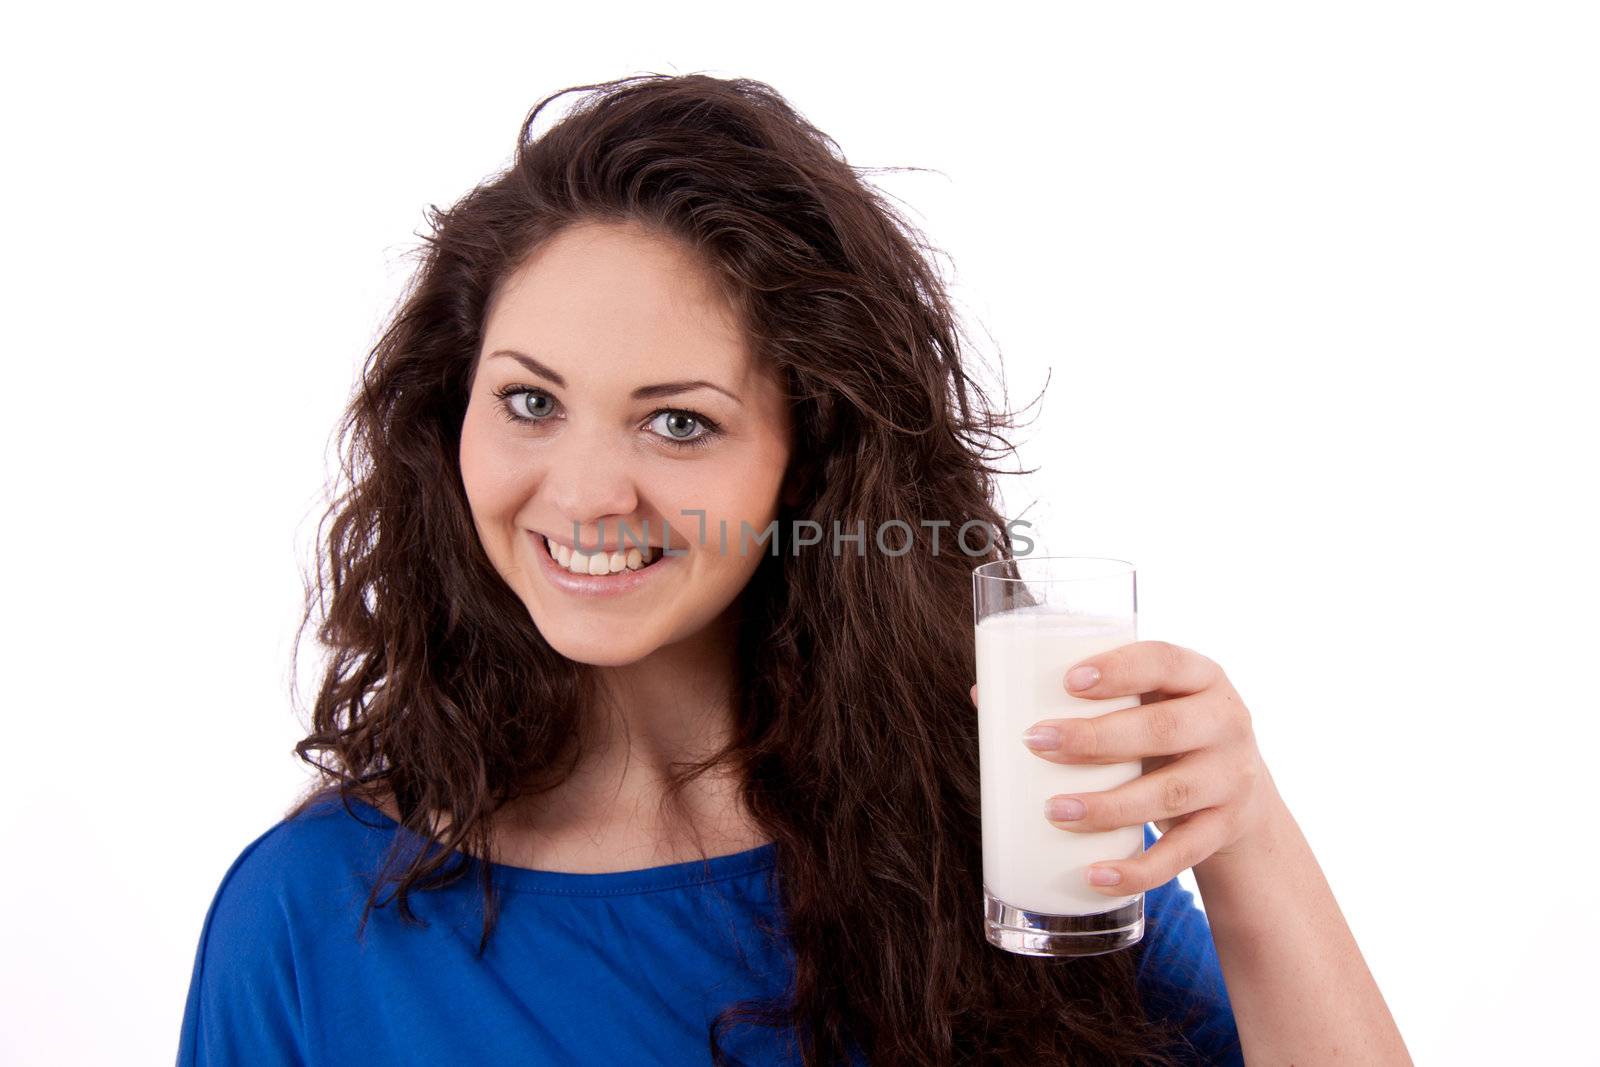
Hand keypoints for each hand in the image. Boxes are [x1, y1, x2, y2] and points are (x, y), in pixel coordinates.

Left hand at [969, 640, 1274, 894]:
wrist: (1240, 790)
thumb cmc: (1165, 729)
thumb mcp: (1143, 701)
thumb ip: (1078, 694)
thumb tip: (980, 693)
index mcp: (1200, 675)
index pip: (1164, 661)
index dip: (1119, 669)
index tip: (1068, 681)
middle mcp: (1226, 721)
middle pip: (1163, 729)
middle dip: (1095, 738)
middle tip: (1037, 742)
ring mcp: (1231, 778)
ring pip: (1170, 794)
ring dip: (1108, 807)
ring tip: (1053, 811)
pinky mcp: (1225, 828)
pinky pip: (1182, 855)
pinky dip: (1138, 871)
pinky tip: (1095, 875)